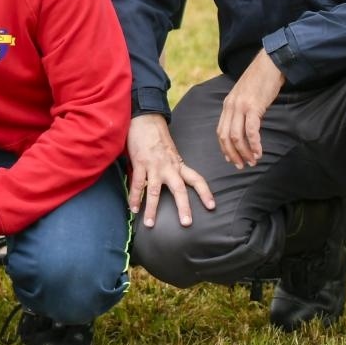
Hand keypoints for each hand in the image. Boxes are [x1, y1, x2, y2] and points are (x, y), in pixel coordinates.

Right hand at [126, 114, 214, 229]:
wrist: (146, 119)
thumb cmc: (157, 137)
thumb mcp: (170, 153)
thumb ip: (172, 168)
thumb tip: (173, 184)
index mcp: (178, 164)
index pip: (196, 179)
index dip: (205, 193)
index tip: (212, 206)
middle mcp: (169, 167)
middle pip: (179, 189)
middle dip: (183, 207)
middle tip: (187, 223)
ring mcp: (154, 166)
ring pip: (155, 191)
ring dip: (152, 209)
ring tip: (150, 224)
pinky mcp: (140, 163)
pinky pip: (138, 184)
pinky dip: (135, 197)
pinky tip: (133, 208)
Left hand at [217, 51, 283, 169]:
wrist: (270, 63)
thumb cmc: (261, 80)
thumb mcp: (246, 95)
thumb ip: (242, 109)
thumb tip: (245, 126)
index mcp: (227, 104)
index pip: (220, 131)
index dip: (225, 148)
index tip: (232, 159)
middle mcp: (231, 106)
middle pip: (225, 137)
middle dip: (233, 154)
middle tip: (242, 165)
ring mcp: (241, 106)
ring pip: (236, 136)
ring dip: (244, 152)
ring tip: (253, 161)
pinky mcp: (254, 106)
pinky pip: (251, 130)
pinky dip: (254, 144)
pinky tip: (259, 151)